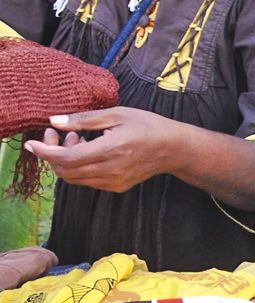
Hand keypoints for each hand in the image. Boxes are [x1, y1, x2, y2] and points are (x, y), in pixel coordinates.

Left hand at [25, 107, 183, 193]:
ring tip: (77, 139)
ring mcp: (113, 182)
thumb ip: (84, 119)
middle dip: (53, 153)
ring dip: (66, 160)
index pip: (67, 158)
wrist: (174, 148)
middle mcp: (110, 170)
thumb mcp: (117, 114)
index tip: (32, 143)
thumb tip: (54, 121)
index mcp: (111, 149)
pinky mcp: (115, 187)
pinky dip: (79, 167)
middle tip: (57, 133)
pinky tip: (89, 150)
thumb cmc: (147, 126)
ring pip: (73, 178)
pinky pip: (86, 180)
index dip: (45, 152)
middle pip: (65, 171)